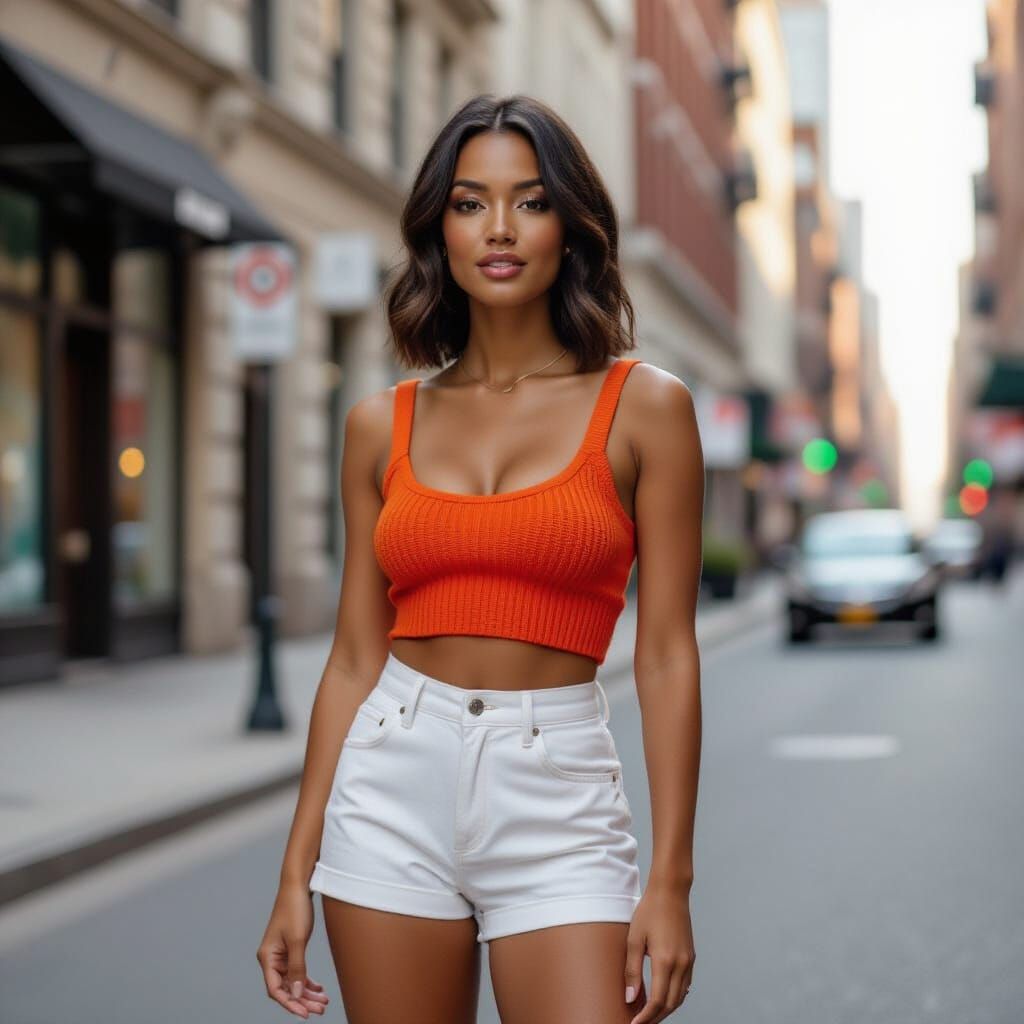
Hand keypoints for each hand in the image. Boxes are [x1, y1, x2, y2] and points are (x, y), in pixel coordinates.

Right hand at [257, 883, 330, 1017]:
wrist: (298, 886)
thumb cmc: (294, 909)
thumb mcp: (298, 940)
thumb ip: (298, 968)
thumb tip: (297, 994)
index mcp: (267, 957)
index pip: (276, 990)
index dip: (290, 1004)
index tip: (305, 1014)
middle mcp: (271, 958)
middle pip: (286, 988)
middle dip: (302, 1000)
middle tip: (320, 1009)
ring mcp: (281, 954)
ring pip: (293, 981)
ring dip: (307, 992)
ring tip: (323, 1002)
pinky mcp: (290, 949)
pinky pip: (297, 971)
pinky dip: (307, 981)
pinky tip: (319, 988)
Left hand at [624, 884, 694, 1023]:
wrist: (671, 892)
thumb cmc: (650, 911)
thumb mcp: (634, 939)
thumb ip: (632, 971)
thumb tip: (630, 998)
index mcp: (665, 961)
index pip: (657, 1002)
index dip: (645, 1017)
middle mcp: (681, 965)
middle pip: (670, 1004)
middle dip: (655, 1018)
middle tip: (639, 1023)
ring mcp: (688, 961)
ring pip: (680, 997)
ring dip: (665, 1009)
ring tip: (649, 1014)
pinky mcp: (691, 957)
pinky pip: (685, 986)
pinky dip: (674, 997)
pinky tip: (663, 997)